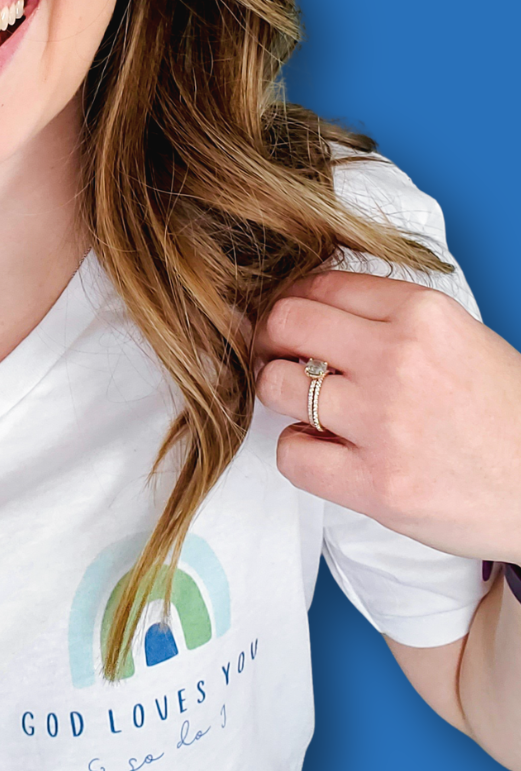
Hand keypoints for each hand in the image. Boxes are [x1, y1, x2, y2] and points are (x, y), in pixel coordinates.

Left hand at [254, 271, 520, 563]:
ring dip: (284, 396)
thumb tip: (312, 306)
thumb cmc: (507, 416)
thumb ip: (391, 318)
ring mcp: (386, 423)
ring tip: (310, 409)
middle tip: (280, 358)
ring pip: (279, 386)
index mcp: (424, 314)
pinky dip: (299, 452)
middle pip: (286, 324)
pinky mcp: (378, 485)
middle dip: (273, 341)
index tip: (290, 322)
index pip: (321, 285)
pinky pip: (292, 455)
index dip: (294, 303)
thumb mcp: (461, 338)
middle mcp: (400, 359)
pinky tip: (325, 451)